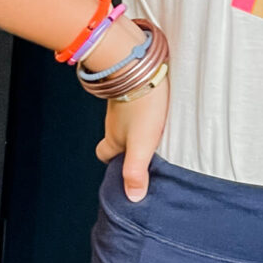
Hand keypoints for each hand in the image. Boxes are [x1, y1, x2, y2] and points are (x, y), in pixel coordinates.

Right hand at [95, 71, 169, 201]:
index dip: (112, 163)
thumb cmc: (141, 107)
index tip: (126, 170)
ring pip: (125, 121)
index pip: (104, 154)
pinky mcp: (133, 89)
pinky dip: (142, 110)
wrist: (138, 65)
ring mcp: (121, 104)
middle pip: (116, 138)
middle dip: (126, 147)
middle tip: (146, 153)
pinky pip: (134, 104)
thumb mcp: (141, 145)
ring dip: (137, 128)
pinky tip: (158, 111)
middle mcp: (114, 121)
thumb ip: (136, 171)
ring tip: (157, 134)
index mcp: (113, 138)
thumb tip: (133, 198)